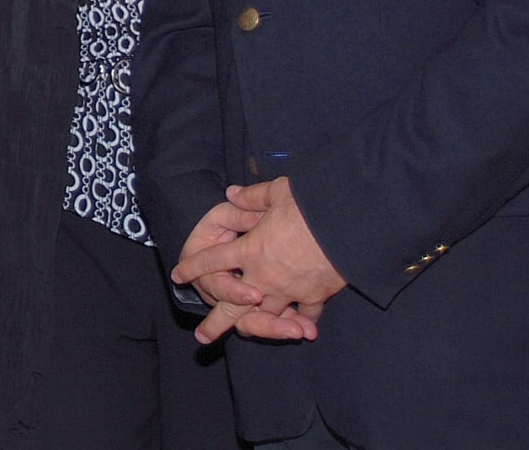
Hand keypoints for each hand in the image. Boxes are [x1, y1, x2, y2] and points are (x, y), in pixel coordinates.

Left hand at [173, 178, 344, 343]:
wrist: (348, 225)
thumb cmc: (310, 206)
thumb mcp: (277, 192)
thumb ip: (252, 196)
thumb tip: (231, 192)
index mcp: (249, 249)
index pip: (213, 261)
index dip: (194, 267)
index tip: (179, 275)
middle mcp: (264, 276)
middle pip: (233, 304)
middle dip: (216, 321)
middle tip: (202, 337)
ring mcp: (289, 290)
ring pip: (266, 316)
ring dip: (256, 327)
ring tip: (245, 335)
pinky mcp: (315, 296)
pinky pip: (304, 314)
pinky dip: (300, 320)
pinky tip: (299, 328)